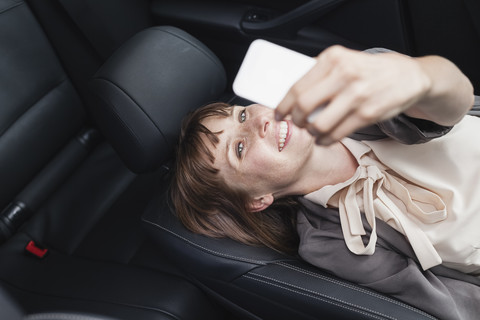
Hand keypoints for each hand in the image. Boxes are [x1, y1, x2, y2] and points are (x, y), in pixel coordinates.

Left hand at [275, 45, 431, 144]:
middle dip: (295, 120)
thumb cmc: (369, 70)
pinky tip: (325, 138)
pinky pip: (337, 133)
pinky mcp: (368, 113)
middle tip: (296, 123)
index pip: (297, 86)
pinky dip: (326, 140)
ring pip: (319, 124)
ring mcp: (357, 95)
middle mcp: (344, 74)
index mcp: (333, 59)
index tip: (279, 113)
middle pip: (304, 105)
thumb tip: (290, 93)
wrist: (408, 76)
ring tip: (312, 132)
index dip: (283, 105)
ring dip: (311, 133)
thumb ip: (319, 73)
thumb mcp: (344, 61)